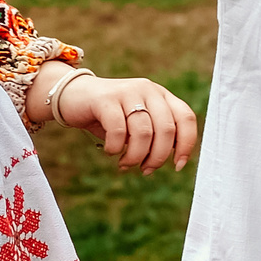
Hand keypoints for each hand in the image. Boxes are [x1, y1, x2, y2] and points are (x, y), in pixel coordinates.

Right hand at [54, 73, 198, 172]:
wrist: (73, 96)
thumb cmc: (109, 117)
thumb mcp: (137, 125)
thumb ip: (156, 136)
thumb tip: (175, 161)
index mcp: (161, 95)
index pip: (186, 118)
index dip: (186, 145)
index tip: (177, 166)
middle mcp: (148, 90)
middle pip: (166, 130)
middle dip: (157, 157)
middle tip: (145, 170)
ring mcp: (127, 91)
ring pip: (143, 133)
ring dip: (136, 157)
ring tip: (125, 164)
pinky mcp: (106, 98)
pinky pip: (118, 130)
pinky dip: (116, 147)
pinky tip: (110, 151)